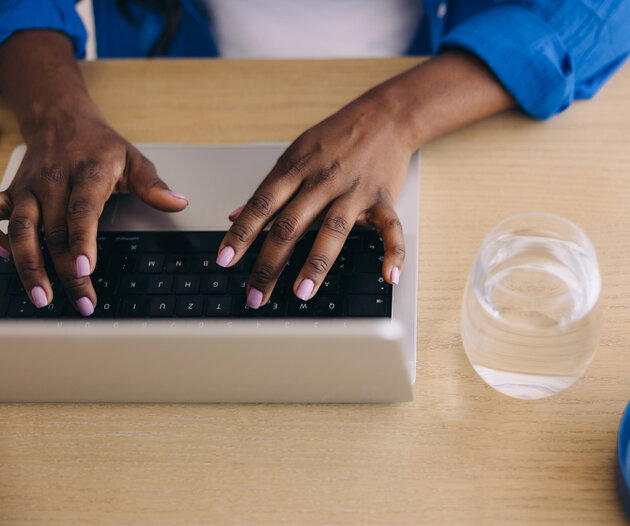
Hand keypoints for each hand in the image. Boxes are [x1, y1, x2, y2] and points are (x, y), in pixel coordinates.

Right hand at [0, 112, 187, 314]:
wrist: (59, 116)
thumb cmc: (100, 144)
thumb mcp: (134, 159)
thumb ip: (154, 185)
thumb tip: (179, 203)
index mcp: (88, 174)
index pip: (83, 211)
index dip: (83, 241)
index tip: (86, 269)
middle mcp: (54, 181)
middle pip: (57, 231)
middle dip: (66, 271)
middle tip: (81, 302)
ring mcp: (30, 187)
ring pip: (23, 228)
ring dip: (29, 264)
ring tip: (40, 296)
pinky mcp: (13, 191)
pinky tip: (3, 257)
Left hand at [216, 92, 410, 307]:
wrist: (385, 116)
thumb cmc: (337, 137)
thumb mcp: (295, 155)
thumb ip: (268, 188)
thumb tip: (234, 215)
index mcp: (297, 169)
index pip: (262, 204)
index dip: (241, 233)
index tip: (225, 259)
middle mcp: (323, 181)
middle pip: (291, 225)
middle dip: (270, 263)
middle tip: (256, 294)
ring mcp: (354, 191)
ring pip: (332, 230)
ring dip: (315, 265)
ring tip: (302, 292)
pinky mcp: (383, 199)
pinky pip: (390, 229)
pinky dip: (392, 253)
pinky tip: (388, 275)